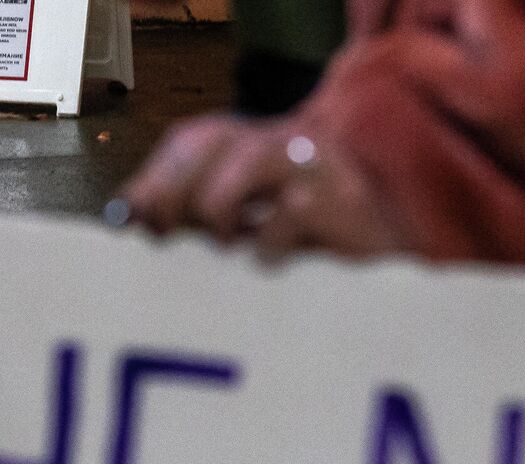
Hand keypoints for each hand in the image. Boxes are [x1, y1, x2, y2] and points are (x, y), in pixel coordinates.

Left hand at [118, 116, 408, 260]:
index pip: (192, 140)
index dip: (156, 176)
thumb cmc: (312, 246)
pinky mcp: (342, 198)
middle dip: (176, 187)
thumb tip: (134, 219)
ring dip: (220, 207)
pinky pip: (290, 209)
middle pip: (213, 140)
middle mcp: (284, 139)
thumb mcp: (250, 224)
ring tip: (226, 245)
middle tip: (166, 234)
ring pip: (248, 159)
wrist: (391, 256)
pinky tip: (270, 262)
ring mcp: (316, 163)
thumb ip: (198, 216)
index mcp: (256, 143)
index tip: (133, 219)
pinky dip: (269, 242)